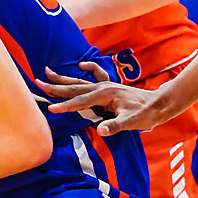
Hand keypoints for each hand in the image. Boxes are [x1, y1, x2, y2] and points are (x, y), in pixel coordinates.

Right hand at [38, 66, 173, 135]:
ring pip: (79, 81)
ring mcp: (106, 85)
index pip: (80, 102)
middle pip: (74, 88)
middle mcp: (103, 87)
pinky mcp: (110, 86)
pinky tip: (80, 66)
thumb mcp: (132, 122)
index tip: (50, 108)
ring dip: (63, 78)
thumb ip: (115, 126)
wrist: (159, 103)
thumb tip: (101, 130)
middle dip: (55, 87)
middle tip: (37, 82)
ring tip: (47, 72)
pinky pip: (95, 75)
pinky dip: (87, 70)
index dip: (65, 106)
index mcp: (105, 95)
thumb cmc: (146, 114)